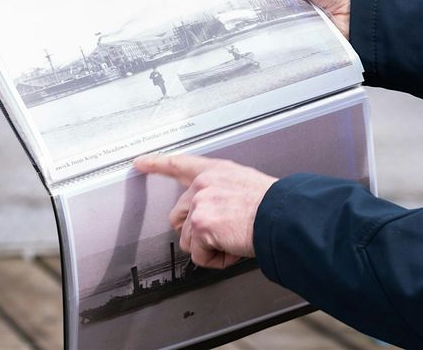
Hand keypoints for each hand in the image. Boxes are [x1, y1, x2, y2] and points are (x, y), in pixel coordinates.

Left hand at [133, 153, 275, 268]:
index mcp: (216, 171)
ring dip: (210, 248)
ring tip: (234, 240)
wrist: (282, 216)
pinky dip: (216, 260)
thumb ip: (223, 193)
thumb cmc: (273, 206)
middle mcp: (204, 183)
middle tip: (223, 234)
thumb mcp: (246, 185)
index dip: (157, 163)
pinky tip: (233, 248)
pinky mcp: (201, 225)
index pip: (181, 164)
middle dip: (196, 232)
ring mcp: (200, 203)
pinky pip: (199, 256)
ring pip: (189, 241)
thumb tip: (216, 214)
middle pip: (179, 217)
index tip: (140, 162)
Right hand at [235, 0, 352, 38]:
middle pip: (256, 5)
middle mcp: (284, 4)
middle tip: (223, 5)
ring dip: (251, 22)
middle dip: (242, 5)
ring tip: (232, 22)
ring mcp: (286, 24)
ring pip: (261, 23)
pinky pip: (273, 41)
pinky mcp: (291, 42)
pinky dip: (264, 38)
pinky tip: (251, 37)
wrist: (356, 17)